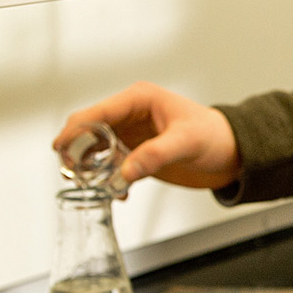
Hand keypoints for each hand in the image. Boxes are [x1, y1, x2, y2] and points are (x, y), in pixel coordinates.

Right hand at [54, 82, 241, 190]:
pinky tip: (118, 192)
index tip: (59, 148)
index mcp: (139, 100)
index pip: (97, 112)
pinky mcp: (136, 153)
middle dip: (77, 151)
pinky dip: (108, 179)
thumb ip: (155, 155)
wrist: (232, 152)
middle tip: (74, 174)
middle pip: (89, 130)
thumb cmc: (215, 136)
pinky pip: (111, 165)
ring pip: (96, 150)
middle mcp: (130, 115)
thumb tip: (125, 171)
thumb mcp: (186, 143)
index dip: (75, 130)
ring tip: (95, 186)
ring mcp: (131, 135)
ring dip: (91, 168)